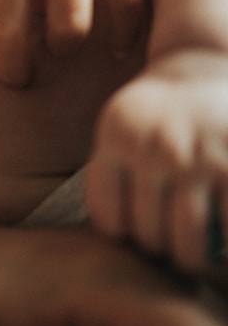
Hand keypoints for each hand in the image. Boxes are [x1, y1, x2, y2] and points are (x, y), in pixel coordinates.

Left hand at [87, 47, 227, 269]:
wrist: (205, 64)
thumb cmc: (159, 113)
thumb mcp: (122, 128)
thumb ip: (112, 175)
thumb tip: (112, 245)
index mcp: (118, 138)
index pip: (108, 216)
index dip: (121, 235)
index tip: (132, 233)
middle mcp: (155, 148)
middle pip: (149, 234)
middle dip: (159, 250)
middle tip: (169, 248)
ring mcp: (198, 159)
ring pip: (188, 242)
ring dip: (192, 260)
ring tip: (194, 257)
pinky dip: (226, 247)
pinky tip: (222, 244)